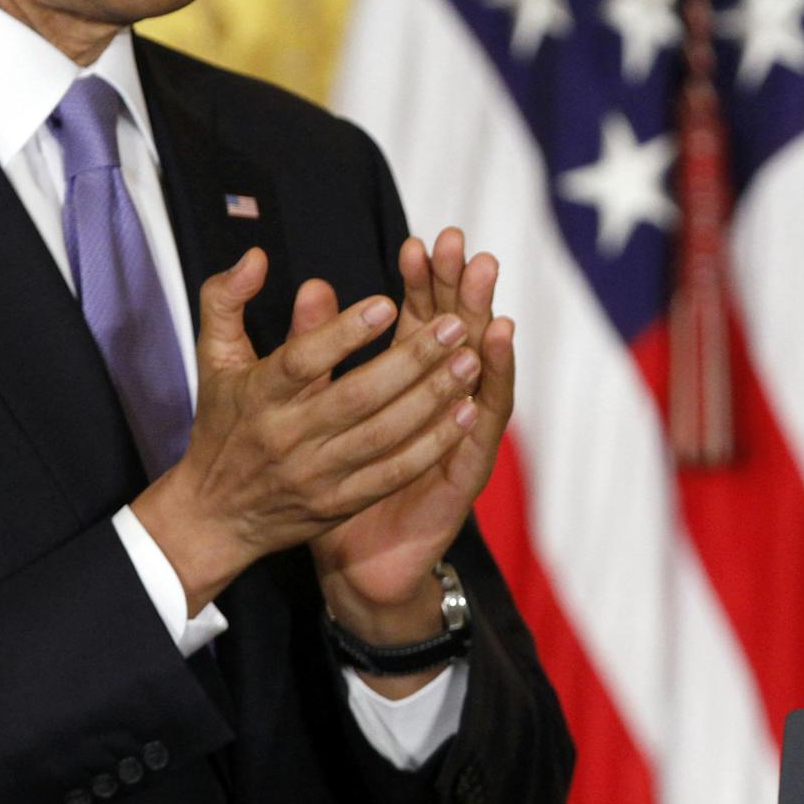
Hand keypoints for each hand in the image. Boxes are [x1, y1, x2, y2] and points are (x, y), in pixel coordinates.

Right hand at [131, 247, 483, 614]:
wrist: (215, 516)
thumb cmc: (223, 422)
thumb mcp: (215, 358)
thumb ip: (226, 300)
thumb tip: (257, 256)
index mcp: (258, 395)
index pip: (301, 361)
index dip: (343, 333)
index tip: (388, 302)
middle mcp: (287, 436)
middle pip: (355, 398)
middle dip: (410, 360)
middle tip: (454, 324)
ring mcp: (316, 475)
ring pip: (383, 436)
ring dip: (431, 399)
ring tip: (469, 361)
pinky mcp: (341, 504)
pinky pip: (394, 474)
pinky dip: (433, 445)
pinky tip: (467, 414)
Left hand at [309, 230, 515, 662]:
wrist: (355, 561)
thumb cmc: (333, 481)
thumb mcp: (315, 406)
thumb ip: (314, 344)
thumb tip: (312, 285)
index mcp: (406, 379)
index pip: (421, 316)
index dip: (422, 281)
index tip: (419, 243)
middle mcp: (441, 399)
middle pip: (458, 332)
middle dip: (460, 292)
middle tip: (463, 251)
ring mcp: (460, 434)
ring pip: (480, 373)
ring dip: (485, 336)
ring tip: (487, 299)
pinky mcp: (465, 472)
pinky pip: (482, 430)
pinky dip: (491, 394)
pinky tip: (490, 366)